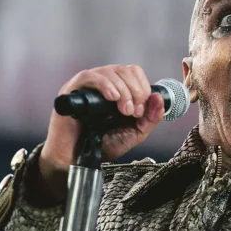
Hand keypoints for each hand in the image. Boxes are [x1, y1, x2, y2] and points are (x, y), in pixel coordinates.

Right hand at [37, 65, 164, 201]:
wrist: (76, 160)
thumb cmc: (102, 145)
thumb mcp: (134, 133)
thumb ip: (150, 118)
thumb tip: (159, 97)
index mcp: (118, 90)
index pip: (134, 73)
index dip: (143, 88)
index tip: (140, 111)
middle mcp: (103, 84)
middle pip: (125, 70)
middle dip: (136, 91)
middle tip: (133, 113)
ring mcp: (86, 85)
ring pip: (110, 72)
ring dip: (124, 91)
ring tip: (123, 111)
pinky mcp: (71, 90)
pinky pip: (89, 76)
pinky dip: (105, 85)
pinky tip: (112, 98)